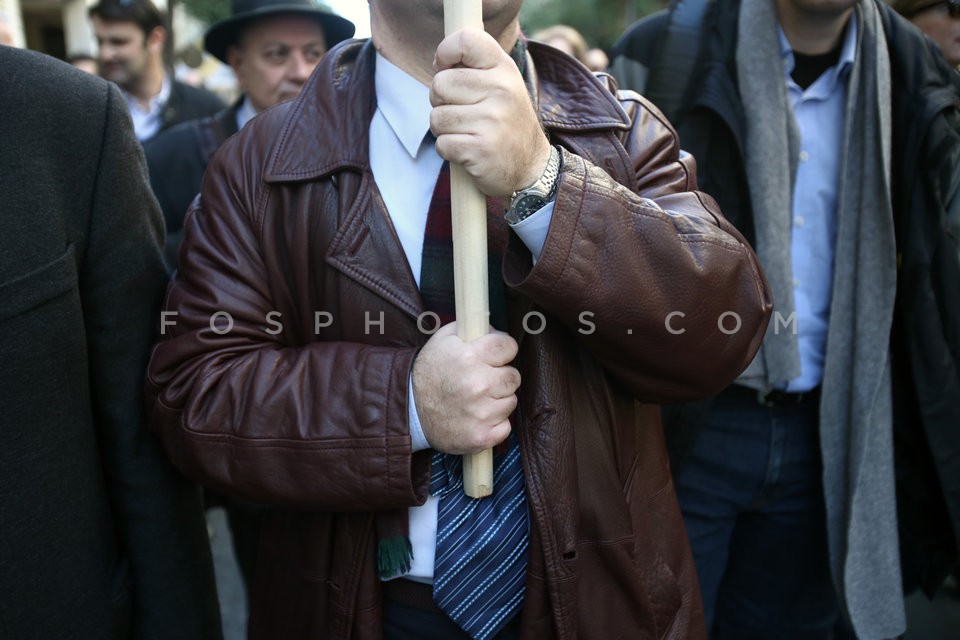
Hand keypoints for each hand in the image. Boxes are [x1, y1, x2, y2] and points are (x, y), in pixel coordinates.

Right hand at [412, 322, 519, 453]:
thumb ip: (472, 329)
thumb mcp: (444, 340)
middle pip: (514, 376)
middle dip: (500, 376)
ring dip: (497, 400)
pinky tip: (477, 417)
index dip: (502, 350)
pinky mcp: (480, 436)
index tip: (495, 356)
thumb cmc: (430, 372)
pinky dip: (495, 423)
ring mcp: (480, 413)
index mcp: (469, 356)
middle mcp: (477, 384)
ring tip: (476, 399)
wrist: (409, 409)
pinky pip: (505, 427)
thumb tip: (498, 331)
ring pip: (511, 401)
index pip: (509, 346)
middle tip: (483, 380)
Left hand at [430, 28, 551, 196]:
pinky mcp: (481, 149)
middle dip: (440, 102)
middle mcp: (501, 90)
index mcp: (504, 69)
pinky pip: (442, 144)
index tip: (446, 68)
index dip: (445, 52)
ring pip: (437, 118)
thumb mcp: (501, 85)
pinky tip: (469, 151)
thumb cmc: (505, 122)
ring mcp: (492, 120)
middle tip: (461, 112)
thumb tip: (440, 62)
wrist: (530, 167)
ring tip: (468, 133)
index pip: (466, 40)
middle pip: (440, 84)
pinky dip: (449, 151)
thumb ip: (475, 68)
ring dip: (445, 130)